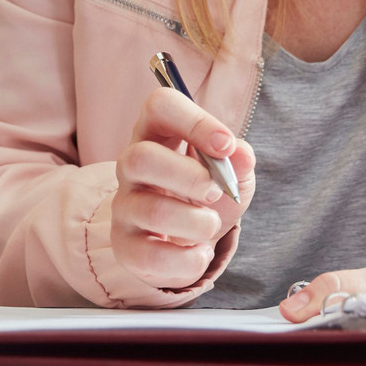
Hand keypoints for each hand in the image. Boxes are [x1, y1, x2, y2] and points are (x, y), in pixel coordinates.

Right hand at [109, 87, 253, 291]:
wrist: (190, 242)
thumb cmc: (207, 196)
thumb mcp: (231, 172)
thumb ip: (237, 159)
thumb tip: (241, 155)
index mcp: (157, 134)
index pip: (160, 106)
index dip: (195, 121)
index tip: (226, 145)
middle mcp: (131, 166)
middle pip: (140, 157)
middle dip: (189, 176)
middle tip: (217, 190)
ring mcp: (124, 206)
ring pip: (152, 210)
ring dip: (197, 222)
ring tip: (211, 225)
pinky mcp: (126, 246)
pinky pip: (151, 255)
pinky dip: (188, 259)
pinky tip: (198, 252)